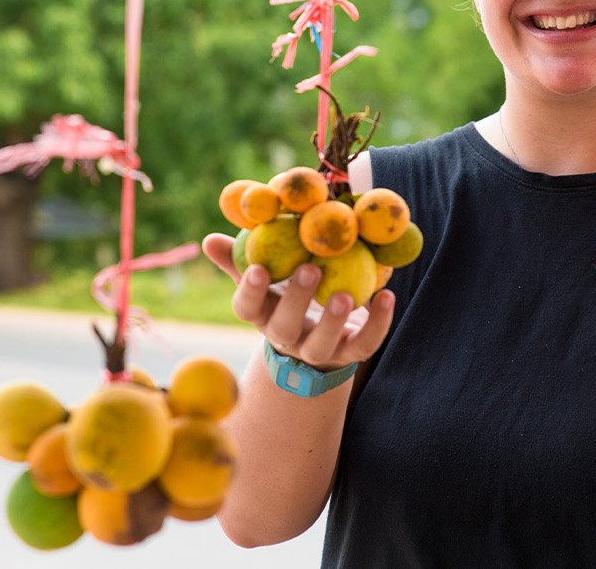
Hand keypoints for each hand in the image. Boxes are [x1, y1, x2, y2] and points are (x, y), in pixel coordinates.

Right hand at [202, 233, 393, 371]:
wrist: (321, 336)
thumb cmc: (288, 296)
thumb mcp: (267, 278)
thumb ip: (242, 258)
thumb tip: (209, 240)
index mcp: (262, 314)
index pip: (246, 308)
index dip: (250, 291)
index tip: (258, 268)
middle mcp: (286, 338)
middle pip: (284, 327)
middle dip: (296, 300)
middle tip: (309, 269)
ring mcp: (318, 351)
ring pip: (322, 345)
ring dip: (333, 320)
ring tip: (343, 294)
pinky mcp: (349, 355)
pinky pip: (364, 345)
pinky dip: (377, 323)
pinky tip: (386, 296)